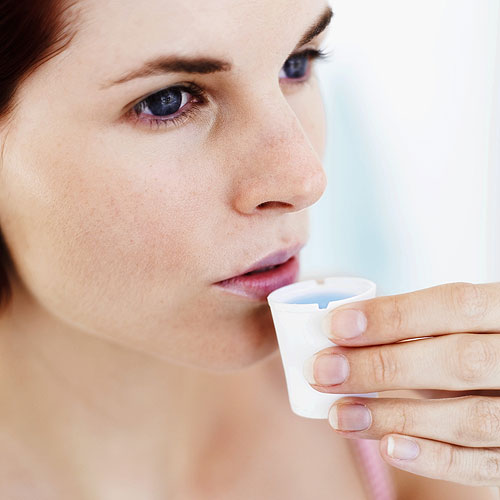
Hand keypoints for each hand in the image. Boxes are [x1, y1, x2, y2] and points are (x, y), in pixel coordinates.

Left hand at [303, 282, 499, 487]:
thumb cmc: (475, 346)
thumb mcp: (459, 326)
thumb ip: (418, 327)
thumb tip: (341, 333)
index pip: (455, 305)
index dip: (392, 316)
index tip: (334, 326)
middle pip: (458, 360)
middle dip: (382, 366)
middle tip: (322, 371)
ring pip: (469, 417)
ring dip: (394, 416)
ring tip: (338, 414)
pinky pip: (484, 464)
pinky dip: (433, 457)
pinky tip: (386, 447)